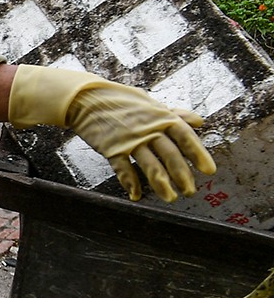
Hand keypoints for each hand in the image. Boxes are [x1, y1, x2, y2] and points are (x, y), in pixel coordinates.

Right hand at [8, 65, 215, 200]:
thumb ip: (176, 114)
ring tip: (170, 198)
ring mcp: (130, 140)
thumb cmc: (121, 101)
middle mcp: (148, 129)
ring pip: (150, 164)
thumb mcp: (152, 104)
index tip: (209, 170)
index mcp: (162, 118)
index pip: (185, 137)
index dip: (199, 154)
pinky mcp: (111, 148)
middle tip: (190, 191)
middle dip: (182, 175)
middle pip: (170, 155)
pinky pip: (123, 168)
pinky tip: (136, 195)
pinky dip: (130, 183)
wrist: (87, 99)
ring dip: (161, 183)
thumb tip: (199, 121)